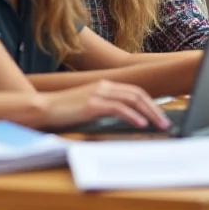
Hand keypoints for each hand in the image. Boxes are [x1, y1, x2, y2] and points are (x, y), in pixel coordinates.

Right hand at [39, 80, 170, 129]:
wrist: (43, 107)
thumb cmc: (64, 110)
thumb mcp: (89, 106)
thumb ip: (105, 107)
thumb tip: (125, 118)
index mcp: (104, 84)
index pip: (134, 91)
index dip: (149, 102)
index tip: (159, 113)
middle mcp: (104, 85)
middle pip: (138, 94)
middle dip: (154, 108)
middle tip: (165, 121)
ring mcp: (98, 93)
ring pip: (132, 99)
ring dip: (149, 113)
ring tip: (158, 124)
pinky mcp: (92, 104)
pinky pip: (119, 109)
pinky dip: (133, 116)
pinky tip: (140, 124)